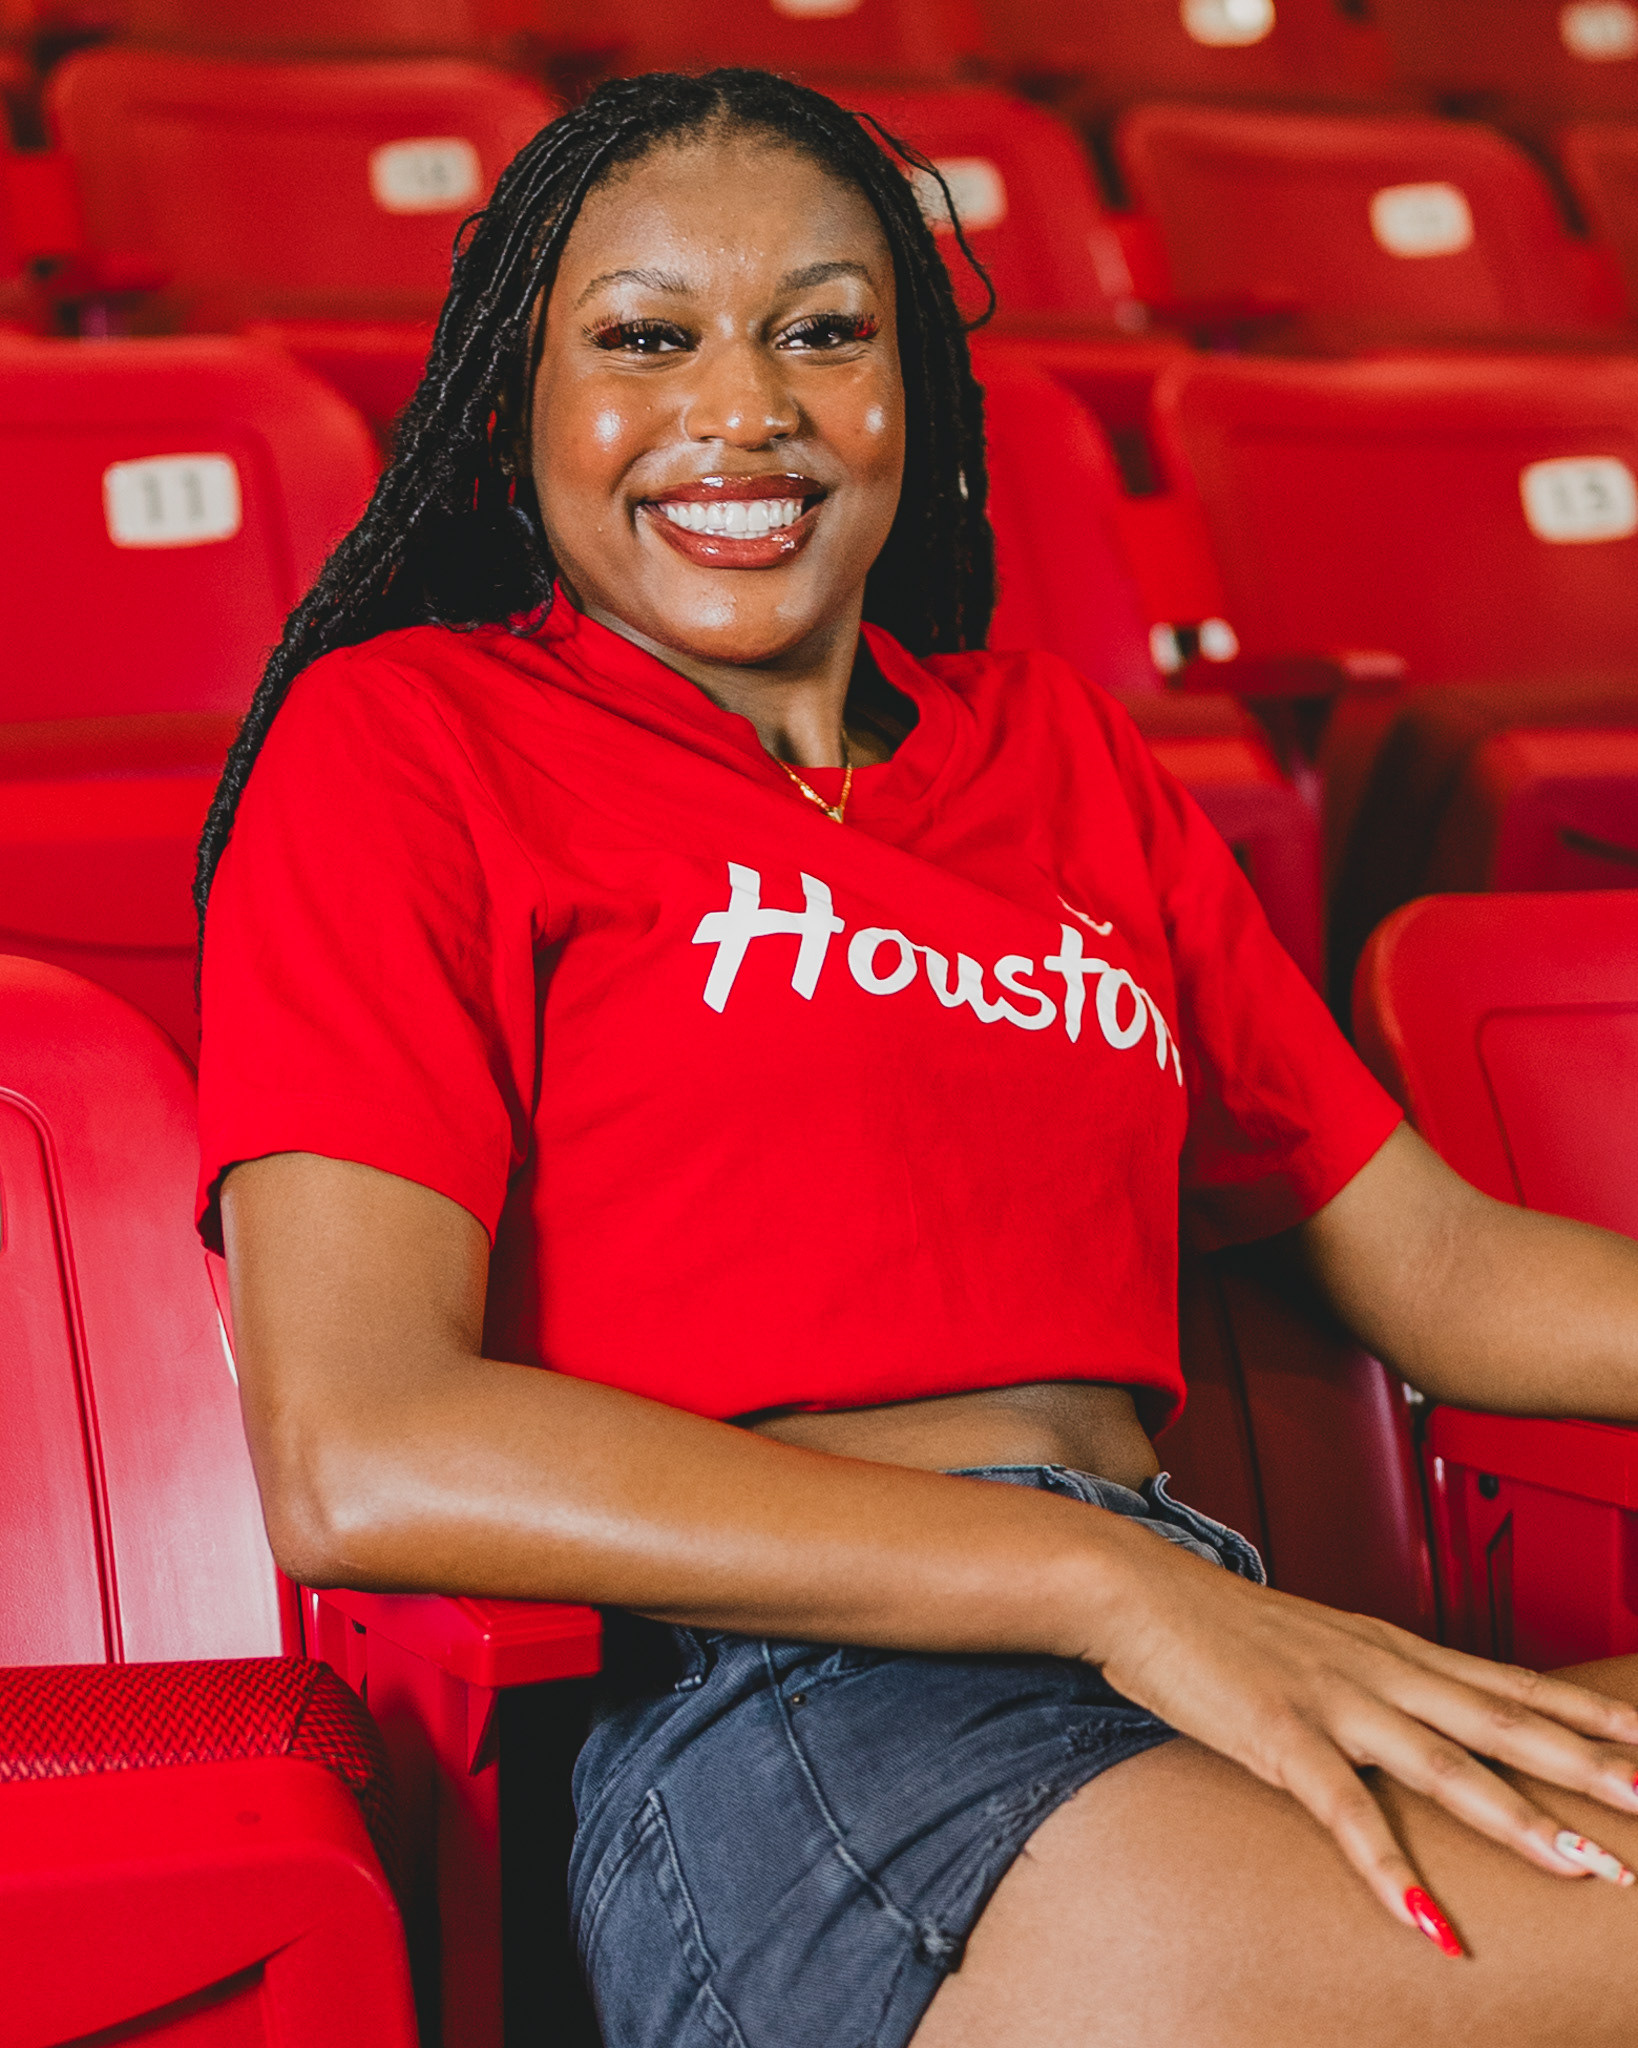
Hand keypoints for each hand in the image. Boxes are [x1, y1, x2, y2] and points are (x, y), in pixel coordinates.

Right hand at [1084, 1535, 1637, 1946]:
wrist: (1133, 1588)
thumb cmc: (1215, 1624)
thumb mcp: (1312, 1644)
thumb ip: (1365, 1680)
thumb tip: (1409, 1718)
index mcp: (1387, 1648)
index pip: (1506, 1682)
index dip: (1581, 1711)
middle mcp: (1376, 1671)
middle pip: (1500, 1724)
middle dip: (1585, 1767)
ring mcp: (1331, 1702)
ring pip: (1444, 1766)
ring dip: (1520, 1820)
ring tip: (1584, 1866)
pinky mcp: (1277, 1736)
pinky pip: (1344, 1813)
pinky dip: (1387, 1868)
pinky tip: (1425, 1918)